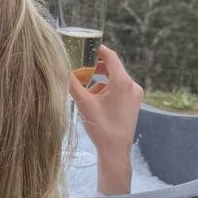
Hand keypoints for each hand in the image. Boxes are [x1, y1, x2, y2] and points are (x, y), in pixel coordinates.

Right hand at [69, 45, 143, 194]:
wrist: (115, 151)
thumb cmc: (101, 128)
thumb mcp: (84, 104)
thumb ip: (73, 85)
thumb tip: (62, 71)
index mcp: (122, 82)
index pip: (111, 57)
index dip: (98, 49)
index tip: (86, 46)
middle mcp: (132, 86)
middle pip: (113, 68)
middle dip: (95, 67)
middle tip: (80, 67)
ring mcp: (135, 95)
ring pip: (114, 80)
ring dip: (99, 81)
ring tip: (84, 88)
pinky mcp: (133, 103)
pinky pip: (118, 89)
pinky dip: (105, 90)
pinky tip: (94, 100)